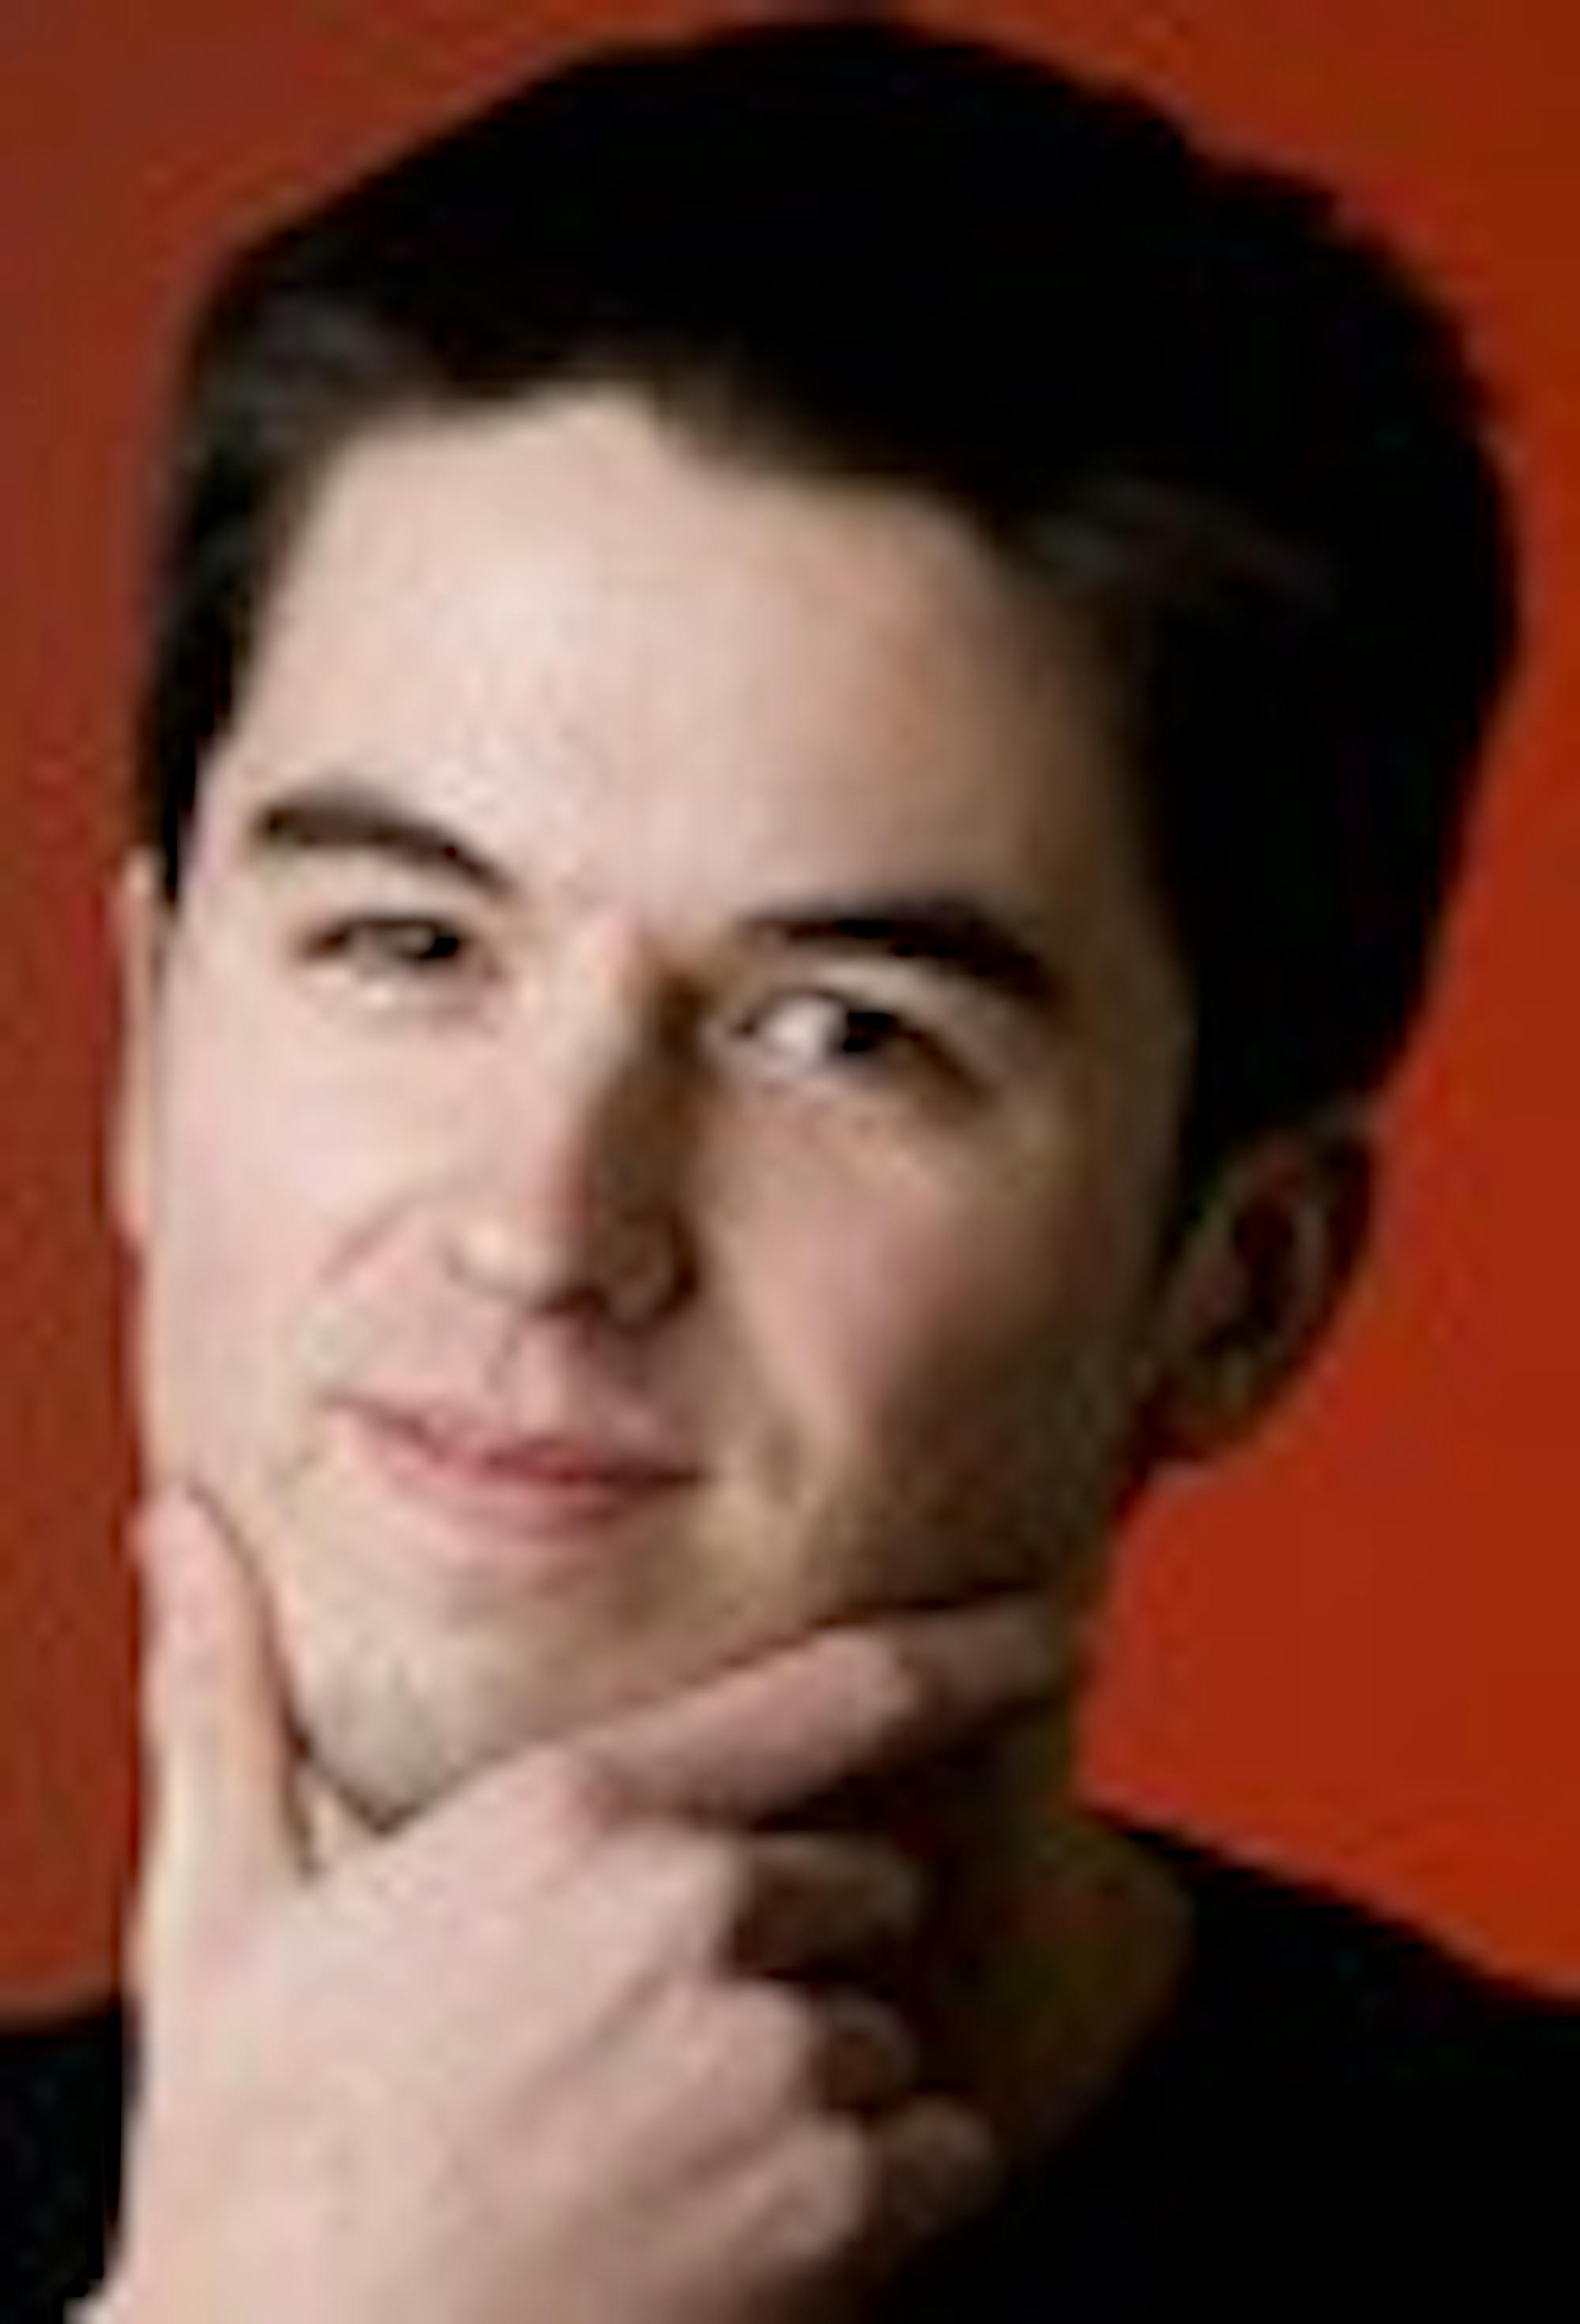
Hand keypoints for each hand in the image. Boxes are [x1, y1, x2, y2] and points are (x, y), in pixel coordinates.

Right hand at [98, 1490, 1054, 2323]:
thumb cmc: (254, 2169)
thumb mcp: (221, 1915)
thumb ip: (223, 1699)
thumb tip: (178, 1529)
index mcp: (575, 1812)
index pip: (839, 1690)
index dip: (974, 1645)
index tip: (1062, 1625)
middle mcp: (694, 1908)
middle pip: (854, 1889)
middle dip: (787, 1953)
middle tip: (636, 2055)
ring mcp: (769, 2056)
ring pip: (878, 2038)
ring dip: (808, 2094)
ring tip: (647, 2163)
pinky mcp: (825, 2204)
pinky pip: (929, 2158)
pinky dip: (864, 2202)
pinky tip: (717, 2236)